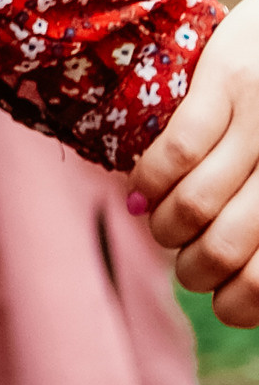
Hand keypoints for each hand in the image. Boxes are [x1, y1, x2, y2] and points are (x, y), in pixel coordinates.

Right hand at [133, 0, 258, 321]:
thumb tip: (242, 286)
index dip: (236, 305)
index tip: (219, 302)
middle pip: (225, 247)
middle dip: (194, 269)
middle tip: (186, 263)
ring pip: (195, 203)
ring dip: (164, 227)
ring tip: (160, 225)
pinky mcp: (226, 79)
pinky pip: (176, 148)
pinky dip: (149, 180)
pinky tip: (142, 188)